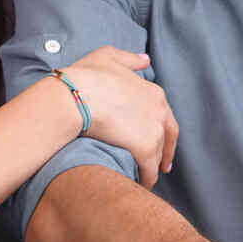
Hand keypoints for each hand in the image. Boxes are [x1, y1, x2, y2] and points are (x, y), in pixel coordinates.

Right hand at [58, 47, 178, 188]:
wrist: (74, 97)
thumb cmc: (86, 76)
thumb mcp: (108, 57)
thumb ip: (130, 59)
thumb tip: (145, 60)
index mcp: (154, 92)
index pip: (165, 114)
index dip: (162, 128)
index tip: (159, 139)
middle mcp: (160, 111)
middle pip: (168, 136)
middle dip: (166, 152)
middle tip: (163, 165)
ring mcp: (154, 130)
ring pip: (158, 155)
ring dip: (152, 166)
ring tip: (144, 176)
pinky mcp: (145, 149)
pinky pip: (149, 170)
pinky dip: (146, 179)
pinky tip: (138, 184)